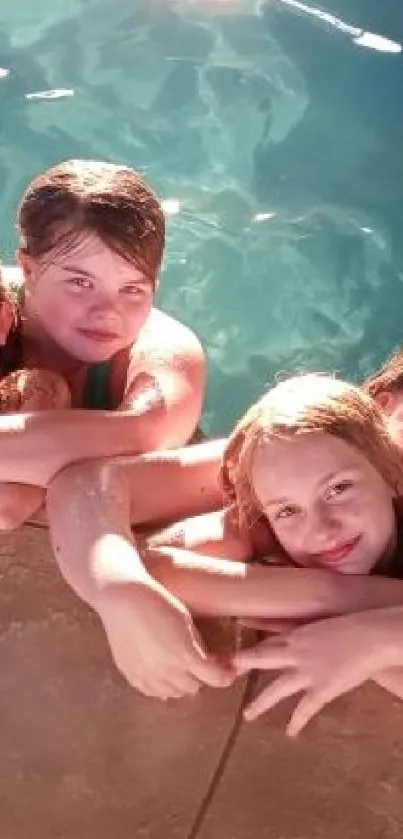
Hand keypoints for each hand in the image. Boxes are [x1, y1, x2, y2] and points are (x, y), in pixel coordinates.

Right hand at [97, 573, 234, 698]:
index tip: (228, 671)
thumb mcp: (186, 621)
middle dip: (201, 676)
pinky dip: (161, 685)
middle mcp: (166, 671)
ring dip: (181, 683)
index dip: (225, 676)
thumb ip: (198, 646)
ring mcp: (146, 676)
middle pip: (194, 687)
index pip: (215, 679)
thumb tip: (208, 663)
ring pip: (174, 693)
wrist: (122, 598)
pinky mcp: (131, 675)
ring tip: (179, 665)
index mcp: (185, 655)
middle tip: (200, 663)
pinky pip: (152, 692)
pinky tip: (161, 670)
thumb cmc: (157, 602)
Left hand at [233, 607, 402, 735]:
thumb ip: (306, 632)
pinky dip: (297, 721)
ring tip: (248, 715)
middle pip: (261, 658)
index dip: (251, 650)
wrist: (369, 635)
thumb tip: (300, 638)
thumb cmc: (351, 625)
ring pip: (276, 689)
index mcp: (296, 633)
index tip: (233, 656)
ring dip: (260, 702)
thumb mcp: (322, 625)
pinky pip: (305, 708)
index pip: (267, 641)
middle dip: (242, 666)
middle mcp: (295, 651)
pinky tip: (290, 732)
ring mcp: (306, 671)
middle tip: (224, 674)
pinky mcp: (321, 688)